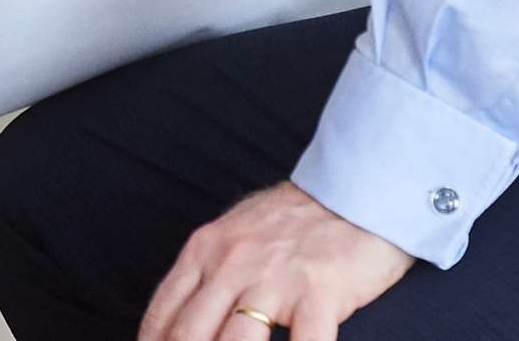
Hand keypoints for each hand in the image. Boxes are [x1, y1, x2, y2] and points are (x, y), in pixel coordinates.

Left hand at [141, 182, 411, 340]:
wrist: (355, 192)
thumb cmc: (296, 219)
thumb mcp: (235, 233)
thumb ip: (209, 271)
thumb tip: (183, 317)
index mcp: (205, 251)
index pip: (163, 315)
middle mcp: (231, 264)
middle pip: (191, 335)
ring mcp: (274, 278)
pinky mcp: (318, 291)